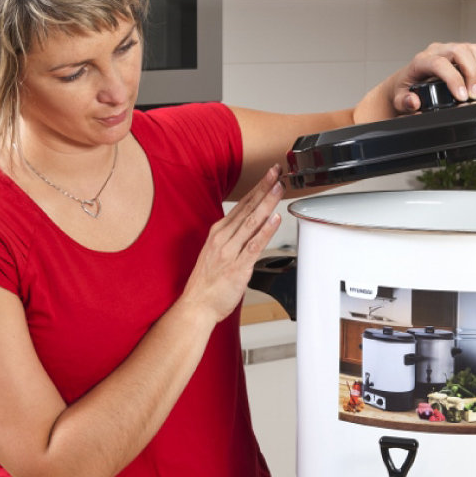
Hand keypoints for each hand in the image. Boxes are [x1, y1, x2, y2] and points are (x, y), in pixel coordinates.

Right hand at [178, 165, 283, 324]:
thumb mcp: (217, 252)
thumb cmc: (208, 282)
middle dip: (263, 188)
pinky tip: (274, 219)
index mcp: (218, 232)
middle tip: (276, 171)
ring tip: (278, 188)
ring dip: (267, 203)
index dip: (257, 188)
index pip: (242, 205)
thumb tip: (253, 228)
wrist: (197, 305)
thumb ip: (234, 238)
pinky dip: (265, 230)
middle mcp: (223, 238)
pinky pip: (254, 245)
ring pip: (252, 222)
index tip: (269, 175)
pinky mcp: (238, 266)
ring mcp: (230, 251)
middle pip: (248, 208)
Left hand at [391, 42, 475, 112]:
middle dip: (471, 74)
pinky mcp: (459, 51)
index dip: (454, 79)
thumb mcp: (399, 99)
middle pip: (459, 51)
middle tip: (471, 96)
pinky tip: (473, 82)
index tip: (461, 97)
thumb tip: (413, 102)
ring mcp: (448, 49)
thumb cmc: (405, 89)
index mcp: (420, 61)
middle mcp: (435, 51)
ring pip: (470, 50)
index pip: (439, 63)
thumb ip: (404, 102)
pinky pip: (475, 52)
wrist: (407, 82)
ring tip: (473, 91)